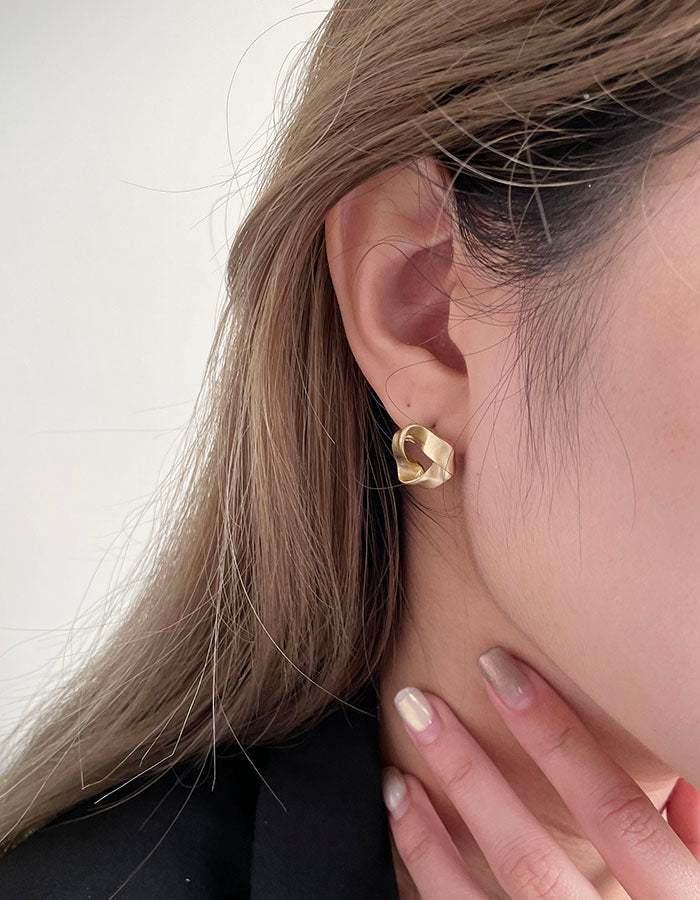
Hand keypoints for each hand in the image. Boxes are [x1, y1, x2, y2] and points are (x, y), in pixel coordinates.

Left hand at [382, 646, 699, 898]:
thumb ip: (693, 829)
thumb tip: (670, 757)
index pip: (618, 819)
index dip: (558, 739)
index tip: (502, 671)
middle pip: (528, 860)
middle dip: (468, 773)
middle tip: (418, 704)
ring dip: (427, 831)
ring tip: (395, 772)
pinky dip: (421, 871)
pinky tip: (400, 820)